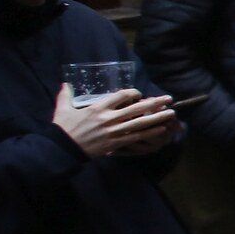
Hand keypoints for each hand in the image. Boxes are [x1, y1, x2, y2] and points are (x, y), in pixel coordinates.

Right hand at [52, 86, 179, 158]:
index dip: (133, 93)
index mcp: (98, 107)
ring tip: (172, 113)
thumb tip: (65, 84)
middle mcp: (109, 118)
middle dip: (155, 103)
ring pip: (140, 122)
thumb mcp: (62, 109)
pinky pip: (137, 137)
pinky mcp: (116, 143)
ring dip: (158, 117)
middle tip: (169, 99)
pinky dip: (150, 133)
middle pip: (137, 108)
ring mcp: (114, 131)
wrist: (63, 149)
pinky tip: (162, 129)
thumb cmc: (63, 128)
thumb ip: (66, 96)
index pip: (121, 96)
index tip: (139, 93)